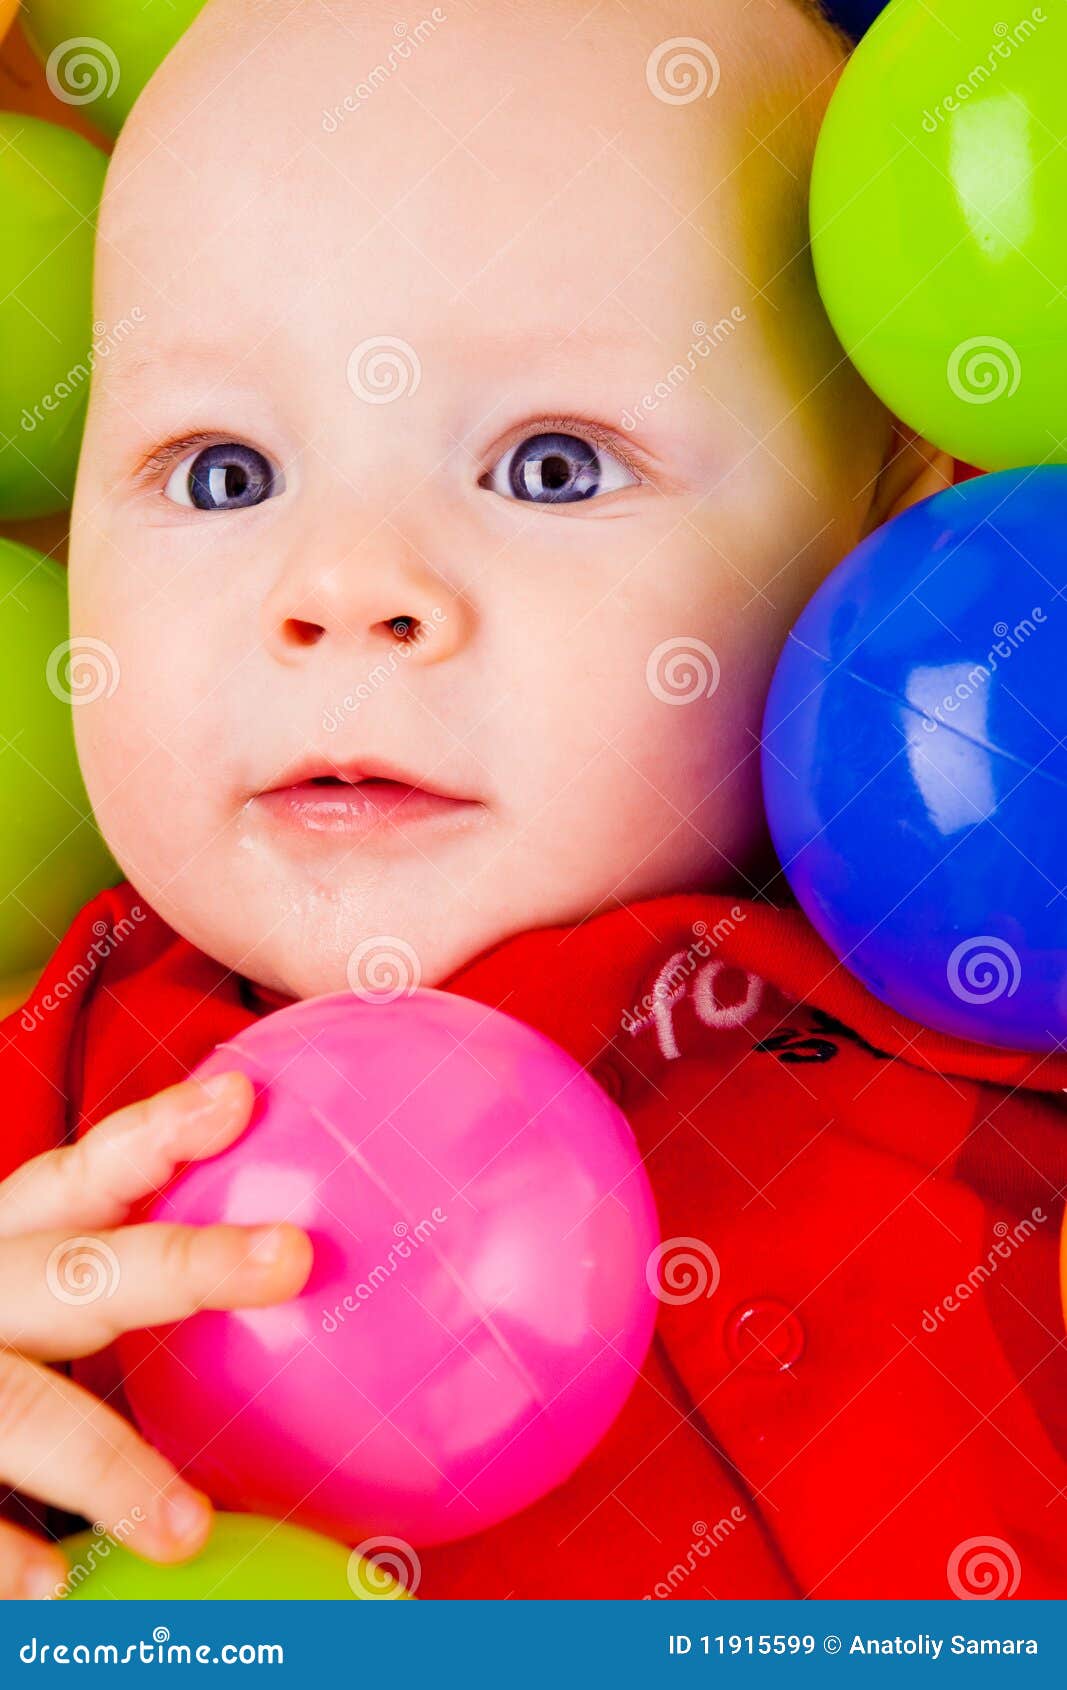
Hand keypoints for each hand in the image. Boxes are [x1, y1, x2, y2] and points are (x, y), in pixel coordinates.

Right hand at [0, 1072, 310, 1597]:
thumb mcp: (23, 1283)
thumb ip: (108, 1281)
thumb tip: (286, 1272)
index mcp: (2, 1246)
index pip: (79, 1176)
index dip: (155, 1134)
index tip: (239, 1100)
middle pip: (72, 1272)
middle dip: (181, 1262)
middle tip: (291, 1255)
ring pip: (20, 1408)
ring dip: (105, 1464)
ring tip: (187, 1530)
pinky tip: (52, 1590)